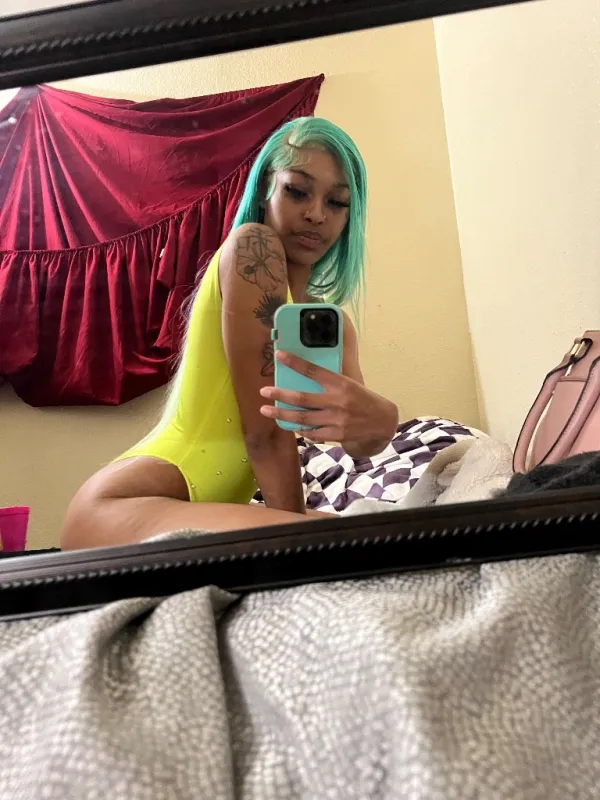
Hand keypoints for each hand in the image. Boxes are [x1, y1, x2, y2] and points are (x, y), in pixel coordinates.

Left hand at [259, 351, 398, 454]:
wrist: (382, 422)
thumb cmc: (362, 399)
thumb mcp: (349, 384)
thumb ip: (329, 382)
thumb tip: (302, 375)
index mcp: (341, 383)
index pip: (314, 370)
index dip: (295, 362)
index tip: (279, 355)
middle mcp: (338, 401)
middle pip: (303, 398)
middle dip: (280, 394)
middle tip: (264, 391)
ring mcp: (337, 420)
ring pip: (303, 418)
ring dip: (282, 414)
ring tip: (266, 410)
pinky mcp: (336, 435)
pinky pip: (312, 433)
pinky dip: (299, 429)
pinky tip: (289, 424)